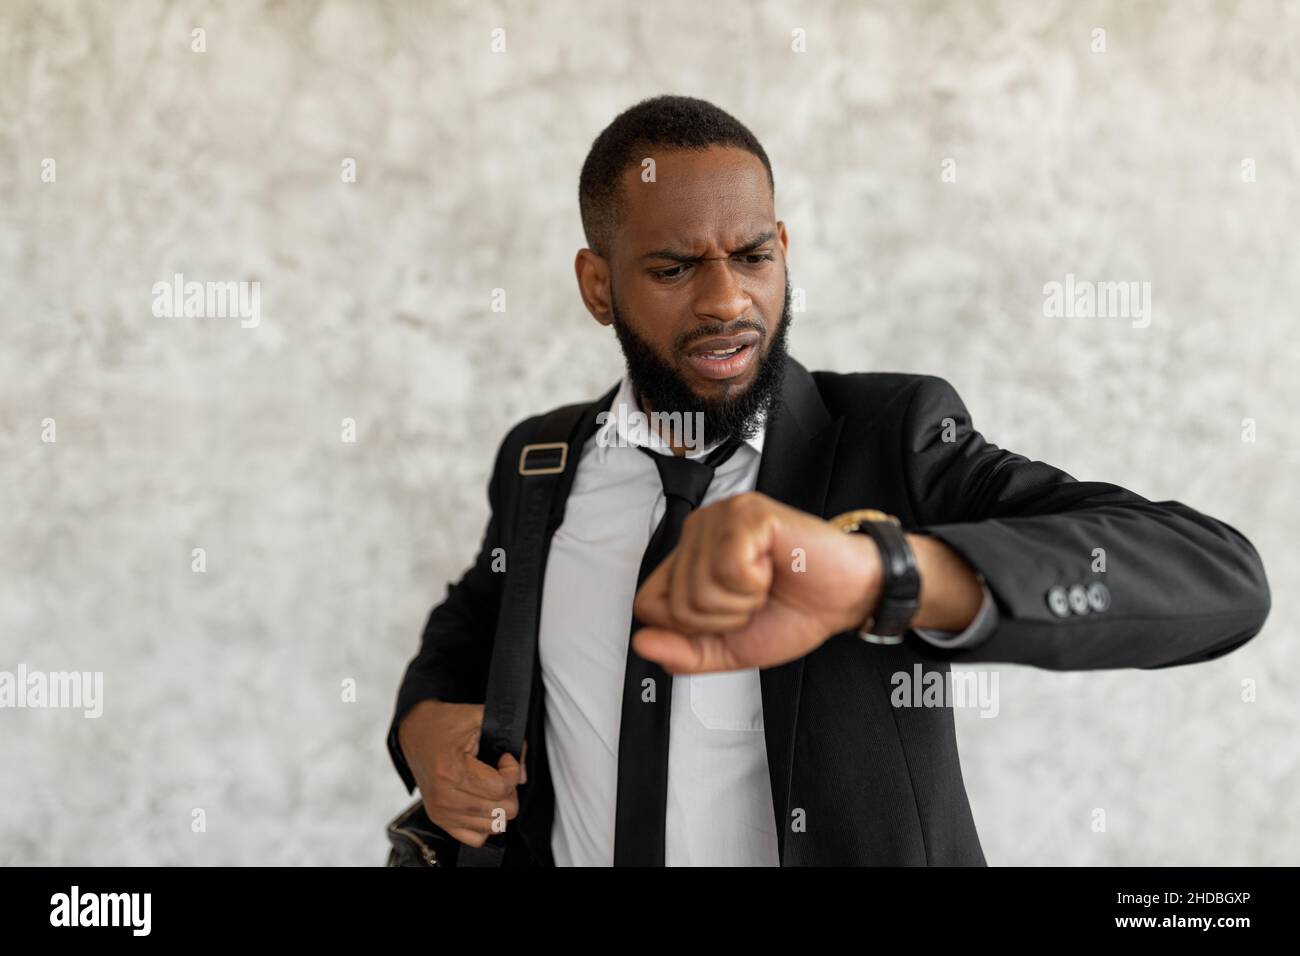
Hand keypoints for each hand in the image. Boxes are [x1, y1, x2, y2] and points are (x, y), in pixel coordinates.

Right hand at [396, 700, 525, 846]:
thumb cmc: (444, 725)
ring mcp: (441, 811)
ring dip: (499, 806)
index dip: (512, 771)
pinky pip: (476, 838)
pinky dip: (486, 823)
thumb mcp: (479, 719)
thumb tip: (523, 774)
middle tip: (500, 773)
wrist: (415, 732)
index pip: (500, 788)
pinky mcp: (440, 820)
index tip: (505, 759)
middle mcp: (444, 796)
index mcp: (452, 770)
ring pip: (493, 826)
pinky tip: (483, 803)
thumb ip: (508, 739)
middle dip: (509, 790)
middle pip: (501, 810)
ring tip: (491, 786)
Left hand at [631, 491, 882, 673]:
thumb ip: (683, 653)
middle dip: (721, 619)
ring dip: (741, 603)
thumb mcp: (730, 648)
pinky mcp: (748, 513)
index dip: (689, 629)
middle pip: (673, 603)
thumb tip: (641, 644)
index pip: (648, 605)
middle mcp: (698, 530)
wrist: (847, 597)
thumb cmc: (794, 610)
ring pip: (698, 589)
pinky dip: (756, 585)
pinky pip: (728, 570)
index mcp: (688, 556)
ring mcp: (721, 517)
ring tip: (765, 583)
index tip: (730, 617)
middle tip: (755, 600)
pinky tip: (772, 568)